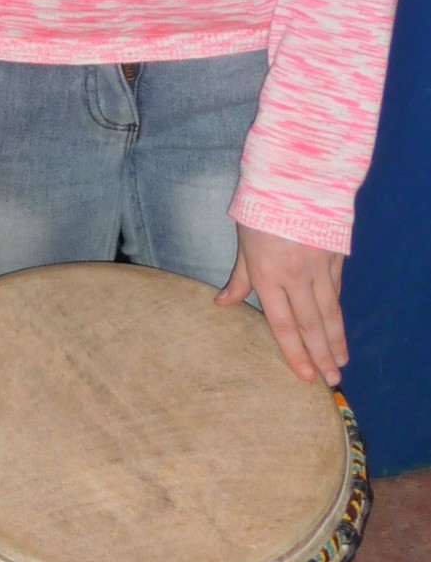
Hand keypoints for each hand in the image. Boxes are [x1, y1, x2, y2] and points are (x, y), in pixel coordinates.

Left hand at [216, 224, 347, 386]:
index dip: (294, 352)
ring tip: (340, 362)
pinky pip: (336, 291)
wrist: (294, 180)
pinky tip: (338, 328)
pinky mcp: (334, 256)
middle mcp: (295, 276)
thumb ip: (239, 279)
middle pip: (311, 324)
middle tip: (332, 381)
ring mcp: (318, 267)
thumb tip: (222, 305)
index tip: (306, 376)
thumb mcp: (244, 244)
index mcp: (268, 275)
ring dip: (336, 340)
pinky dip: (337, 312)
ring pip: (330, 312)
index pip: (282, 324)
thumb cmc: (261, 211)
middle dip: (321, 356)